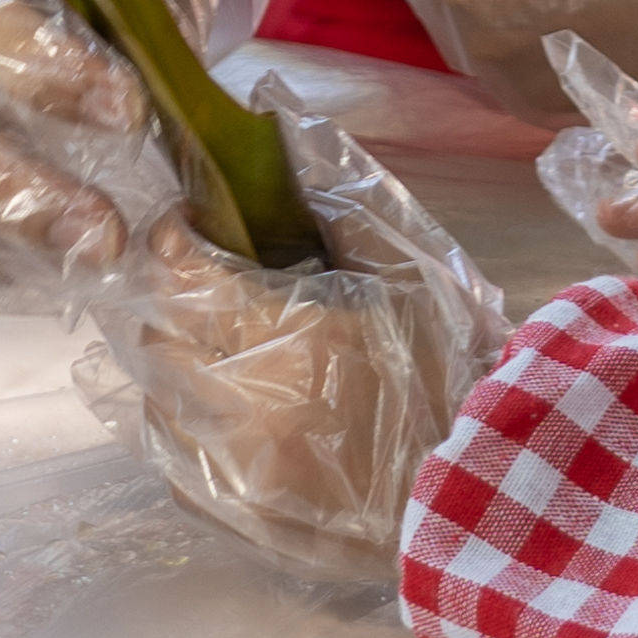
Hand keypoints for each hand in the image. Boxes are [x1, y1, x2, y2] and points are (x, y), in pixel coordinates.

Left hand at [87, 107, 507, 581]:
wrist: (484, 496)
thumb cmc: (452, 371)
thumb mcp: (410, 268)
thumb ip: (338, 195)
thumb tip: (274, 121)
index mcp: (289, 337)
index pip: (179, 270)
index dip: (178, 237)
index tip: (195, 226)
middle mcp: (242, 410)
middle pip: (153, 331)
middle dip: (173, 299)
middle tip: (213, 285)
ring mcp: (229, 473)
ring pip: (153, 396)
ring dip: (176, 362)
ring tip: (228, 348)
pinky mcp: (230, 517)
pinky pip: (172, 456)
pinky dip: (189, 424)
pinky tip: (235, 409)